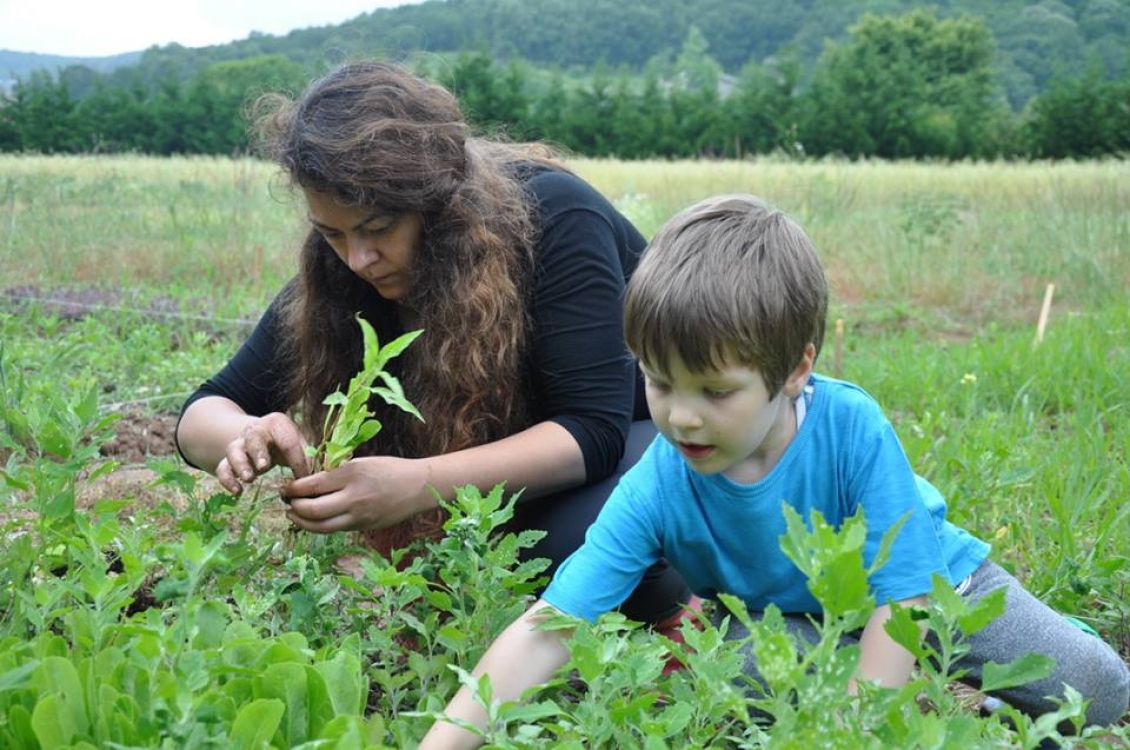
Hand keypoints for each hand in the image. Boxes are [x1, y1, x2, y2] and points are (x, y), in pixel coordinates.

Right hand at [215, 412, 310, 494]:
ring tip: (249, 479)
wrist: (260, 436)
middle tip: (263, 467)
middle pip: (253, 438)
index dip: (297, 462)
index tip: (304, 479)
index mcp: (277, 423)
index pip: (288, 442)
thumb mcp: (299, 444)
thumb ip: (308, 457)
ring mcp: (239, 443)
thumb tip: (319, 478)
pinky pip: (222, 467)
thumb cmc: (285, 443)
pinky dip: (227, 479)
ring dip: (240, 465)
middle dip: (258, 453)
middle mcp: (255, 430)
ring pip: (233, 450)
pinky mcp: (228, 458)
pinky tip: (237, 491)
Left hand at [281, 455, 433, 533]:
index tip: (285, 487)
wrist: (418, 487)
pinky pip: (335, 529)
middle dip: (293, 507)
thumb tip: (309, 484)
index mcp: (352, 474)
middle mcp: (354, 497)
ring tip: (293, 514)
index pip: (312, 485)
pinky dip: (319, 525)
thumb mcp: (361, 462)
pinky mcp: (364, 527)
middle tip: (287, 501)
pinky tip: (313, 520)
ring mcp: (359, 515)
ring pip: (321, 526)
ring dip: (302, 522)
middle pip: (312, 509)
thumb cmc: (389, 469)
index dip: (293, 488)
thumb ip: (336, 474)